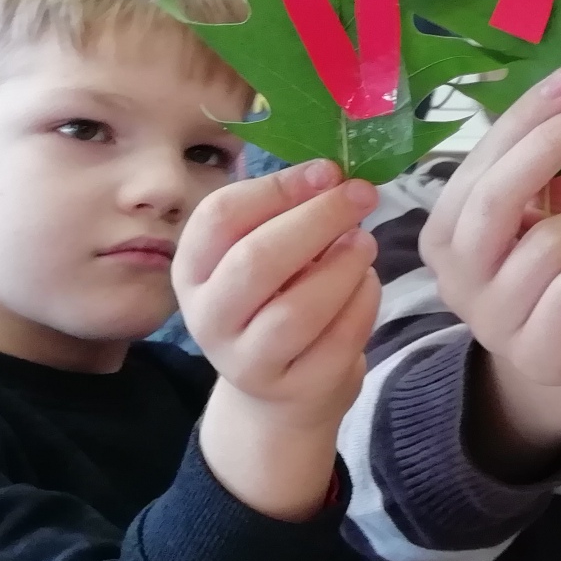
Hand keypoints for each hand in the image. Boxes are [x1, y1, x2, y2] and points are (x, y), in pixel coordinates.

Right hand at [181, 161, 382, 519]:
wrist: (280, 390)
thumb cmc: (276, 299)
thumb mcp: (267, 253)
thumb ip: (291, 214)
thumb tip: (337, 176)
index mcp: (193, 268)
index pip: (221, 216)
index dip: (278, 187)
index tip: (328, 170)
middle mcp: (209, 316)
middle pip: (257, 260)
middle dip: (319, 219)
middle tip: (362, 195)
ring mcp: (247, 360)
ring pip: (298, 308)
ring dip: (344, 265)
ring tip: (365, 243)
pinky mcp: (295, 388)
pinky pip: (338, 338)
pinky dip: (363, 301)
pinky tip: (367, 283)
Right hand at [419, 69, 560, 476]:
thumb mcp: (560, 207)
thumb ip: (557, 168)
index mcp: (447, 235)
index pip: (477, 168)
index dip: (523, 121)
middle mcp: (457, 280)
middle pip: (494, 201)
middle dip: (551, 146)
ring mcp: (495, 322)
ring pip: (546, 245)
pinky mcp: (542, 352)